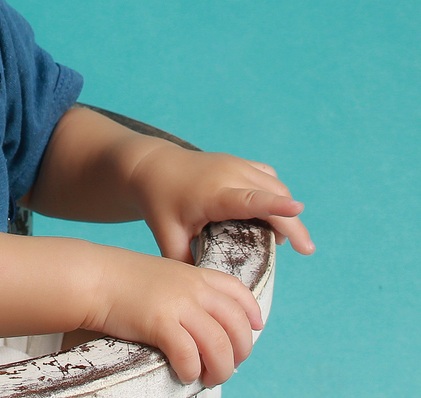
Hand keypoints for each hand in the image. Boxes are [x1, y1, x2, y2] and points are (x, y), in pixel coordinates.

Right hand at [88, 245, 263, 386]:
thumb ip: (187, 290)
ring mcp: (178, 305)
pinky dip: (191, 370)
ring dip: (220, 369)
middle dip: (240, 352)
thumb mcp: (163, 273)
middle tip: (229, 365)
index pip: (239, 293)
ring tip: (210, 377)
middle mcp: (193, 288)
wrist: (92, 277)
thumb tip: (204, 320)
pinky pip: (189, 356)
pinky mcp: (160, 323)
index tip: (254, 329)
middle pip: (237, 326)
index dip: (252, 314)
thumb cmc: (121, 279)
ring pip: (219, 346)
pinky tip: (184, 373)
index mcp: (195, 274)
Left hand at [129, 142, 314, 262]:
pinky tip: (267, 216)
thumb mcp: (167, 235)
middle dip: (293, 224)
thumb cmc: (158, 202)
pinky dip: (275, 195)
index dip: (276, 206)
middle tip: (305, 250)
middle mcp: (229, 174)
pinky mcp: (238, 161)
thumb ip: (185, 263)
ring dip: (284, 210)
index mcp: (213, 194)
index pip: (250, 200)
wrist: (150, 165)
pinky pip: (267, 177)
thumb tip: (206, 292)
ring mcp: (235, 163)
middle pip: (273, 196)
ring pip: (275, 186)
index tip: (298, 210)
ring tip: (278, 240)